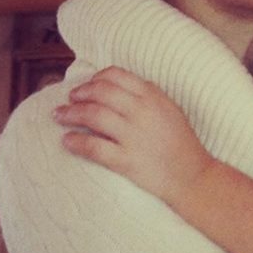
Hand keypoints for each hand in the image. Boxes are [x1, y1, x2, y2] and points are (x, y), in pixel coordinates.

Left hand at [54, 65, 212, 209]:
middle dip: (79, 94)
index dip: (95, 79)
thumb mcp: (170, 110)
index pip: (116, 76)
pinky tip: (66, 141)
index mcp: (153, 97)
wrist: (194, 176)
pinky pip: (94, 147)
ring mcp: (134, 136)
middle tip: (69, 100)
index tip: (86, 86)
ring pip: (93, 116)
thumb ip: (147, 96)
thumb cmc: (182, 143)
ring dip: (71, 114)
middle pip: (100, 93)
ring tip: (59, 116)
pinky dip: (76, 142)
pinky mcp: (127, 160)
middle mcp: (142, 112)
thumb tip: (116, 87)